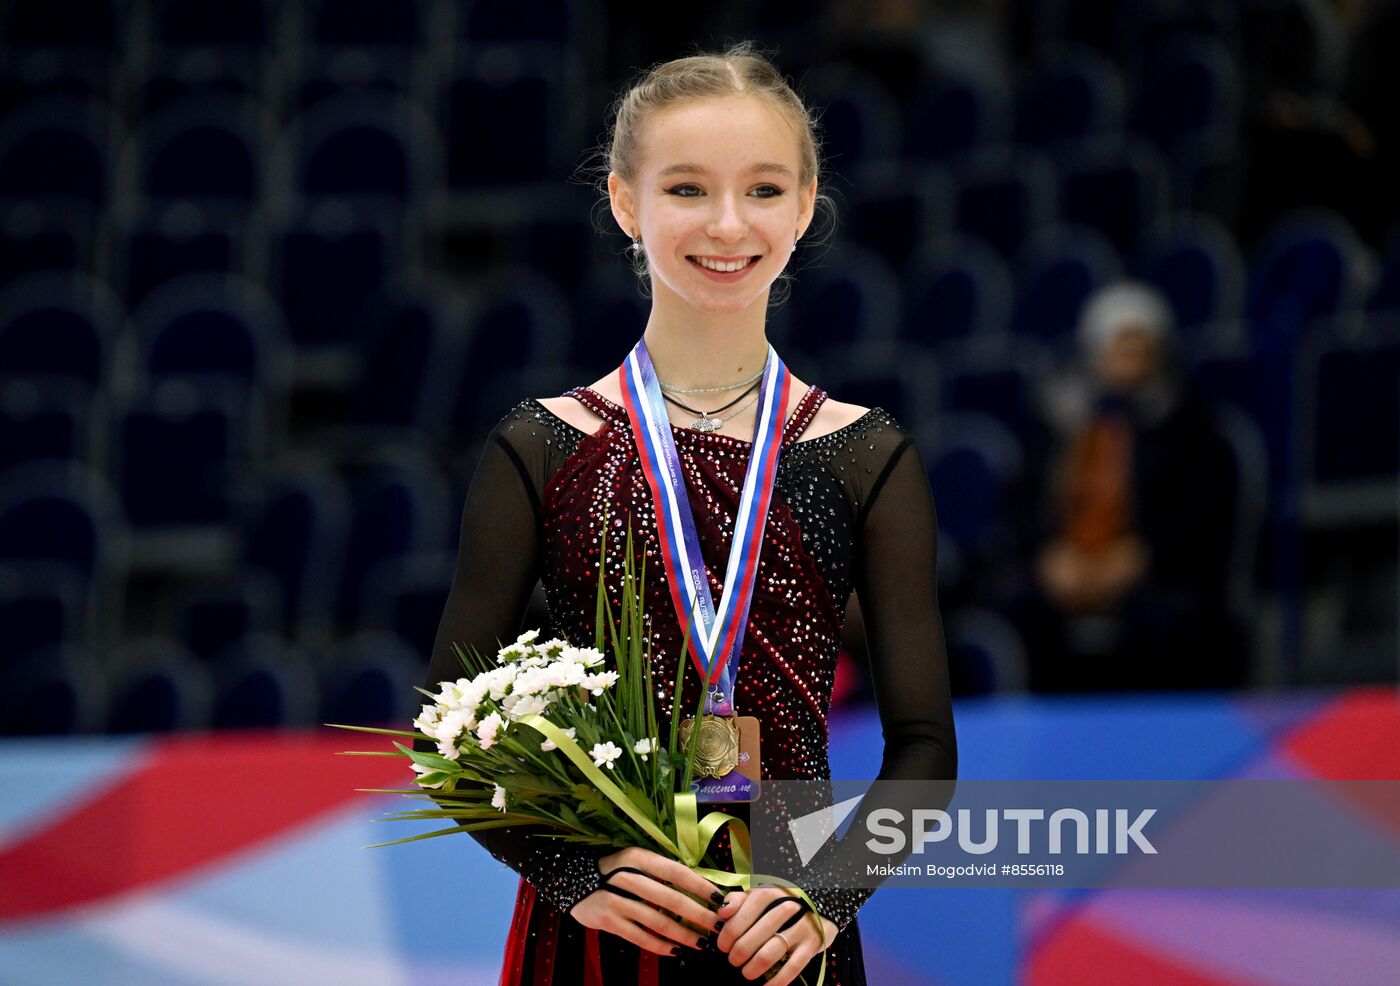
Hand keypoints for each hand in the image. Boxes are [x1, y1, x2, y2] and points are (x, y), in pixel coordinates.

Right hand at [568, 847, 725, 956]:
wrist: (572, 881)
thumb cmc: (614, 871)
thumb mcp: (635, 862)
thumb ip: (661, 872)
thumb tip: (700, 888)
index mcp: (637, 857)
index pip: (675, 871)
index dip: (700, 885)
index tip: (719, 898)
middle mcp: (626, 876)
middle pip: (670, 898)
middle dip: (698, 914)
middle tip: (717, 925)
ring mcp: (614, 899)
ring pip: (657, 921)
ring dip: (683, 934)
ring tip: (701, 943)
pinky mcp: (607, 920)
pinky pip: (640, 937)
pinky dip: (660, 945)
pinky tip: (676, 950)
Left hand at [713, 886, 836, 983]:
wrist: (820, 904)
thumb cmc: (780, 903)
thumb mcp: (760, 895)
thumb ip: (739, 900)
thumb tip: (721, 913)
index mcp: (771, 892)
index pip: (745, 912)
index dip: (729, 932)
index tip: (722, 946)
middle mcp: (789, 906)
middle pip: (756, 935)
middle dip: (739, 953)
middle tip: (734, 961)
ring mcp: (804, 925)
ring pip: (771, 952)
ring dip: (754, 967)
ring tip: (746, 973)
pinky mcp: (815, 943)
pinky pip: (793, 967)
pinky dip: (777, 980)